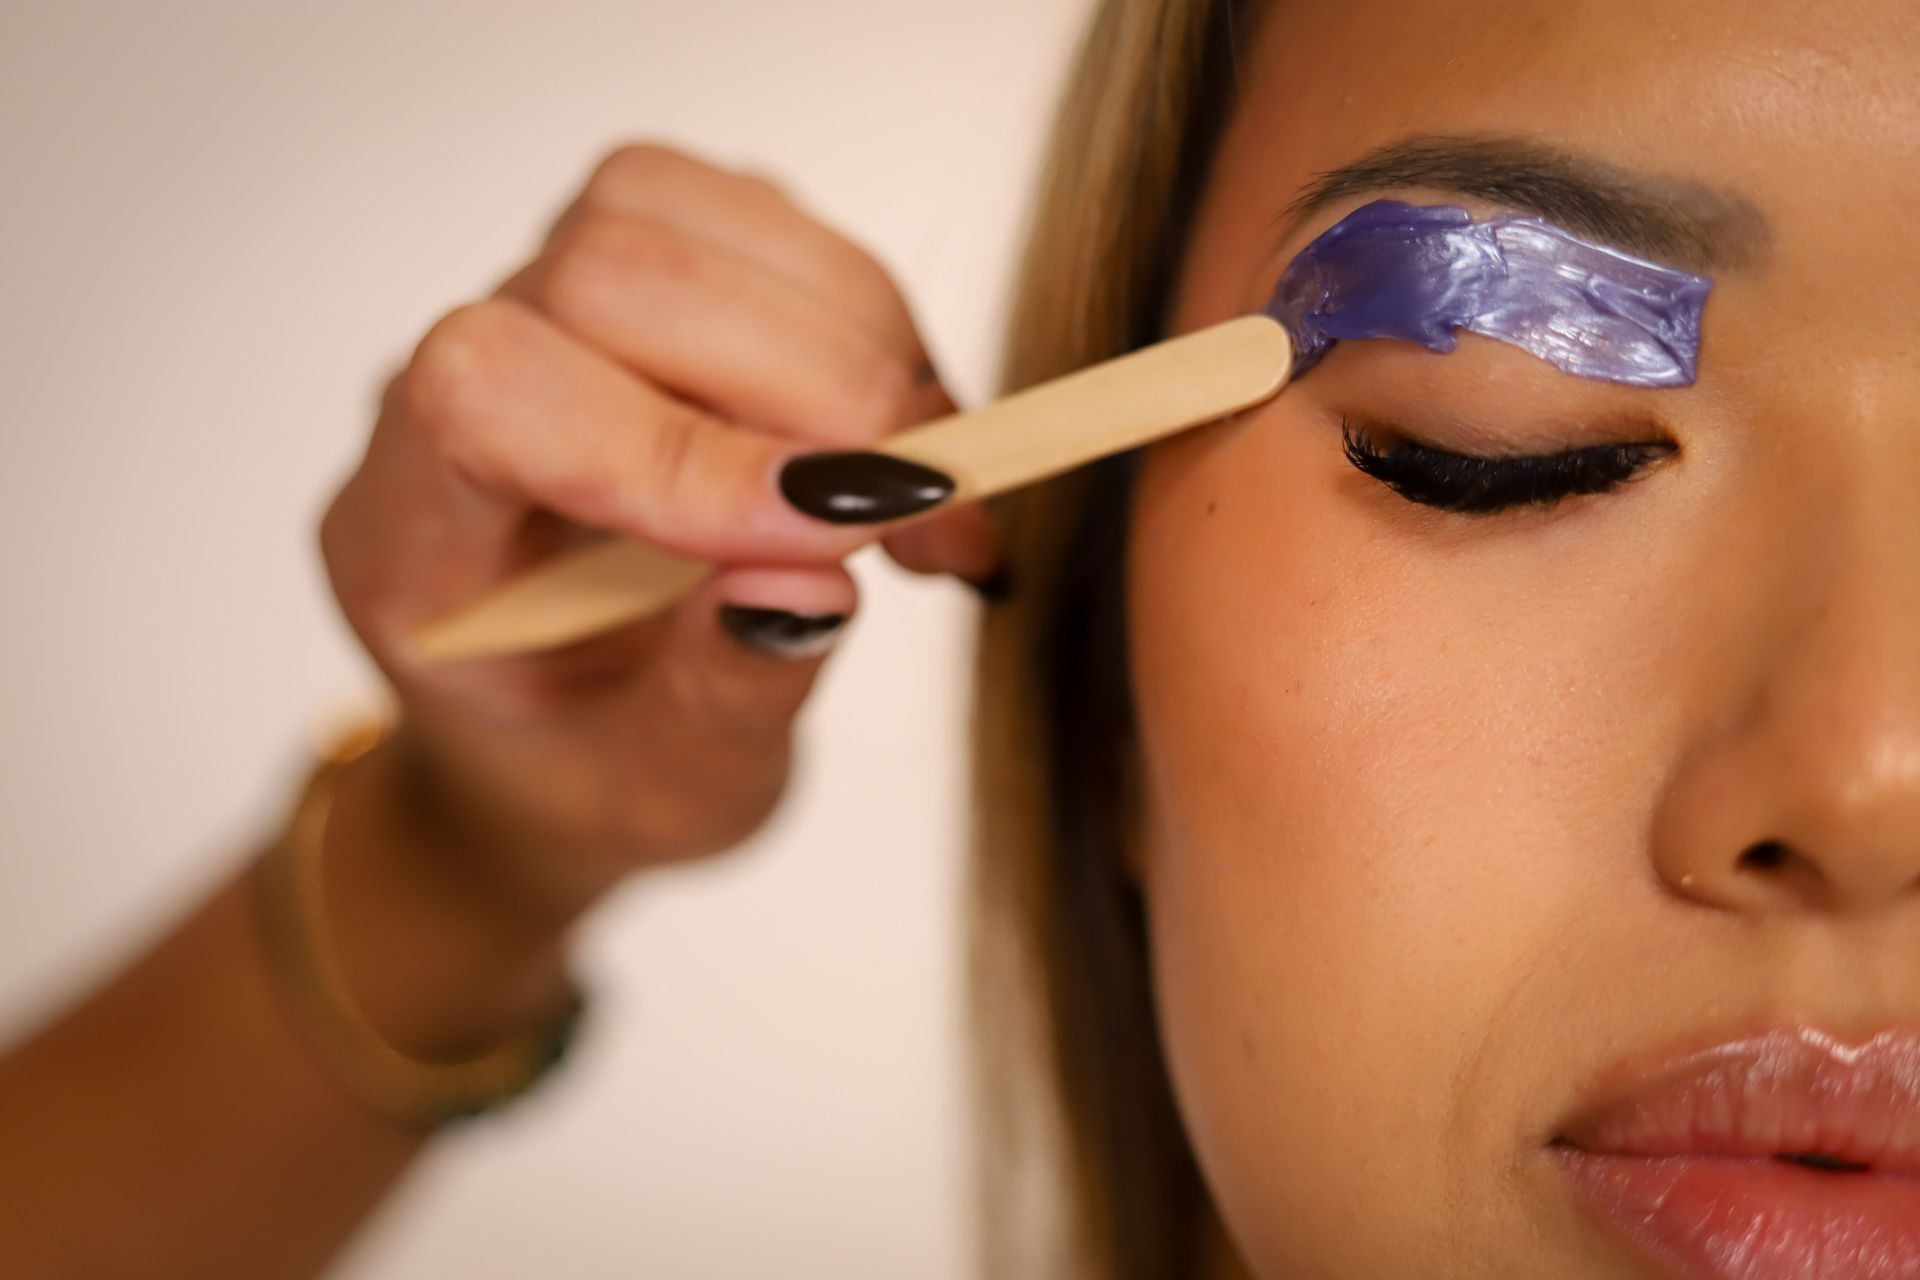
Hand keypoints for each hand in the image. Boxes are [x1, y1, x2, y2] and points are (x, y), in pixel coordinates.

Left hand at [318, 143, 998, 934]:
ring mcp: (547, 309)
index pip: (489, 396)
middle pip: (608, 269)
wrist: (573, 736)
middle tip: (927, 511)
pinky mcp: (655, 277)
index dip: (679, 449)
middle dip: (810, 381)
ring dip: (853, 336)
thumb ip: (730, 694)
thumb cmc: (595, 770)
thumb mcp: (669, 792)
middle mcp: (453, 387)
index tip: (841, 541)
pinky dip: (867, 318)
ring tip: (925, 483)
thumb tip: (818, 575)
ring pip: (689, 216)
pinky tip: (902, 434)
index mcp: (407, 531)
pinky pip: (758, 223)